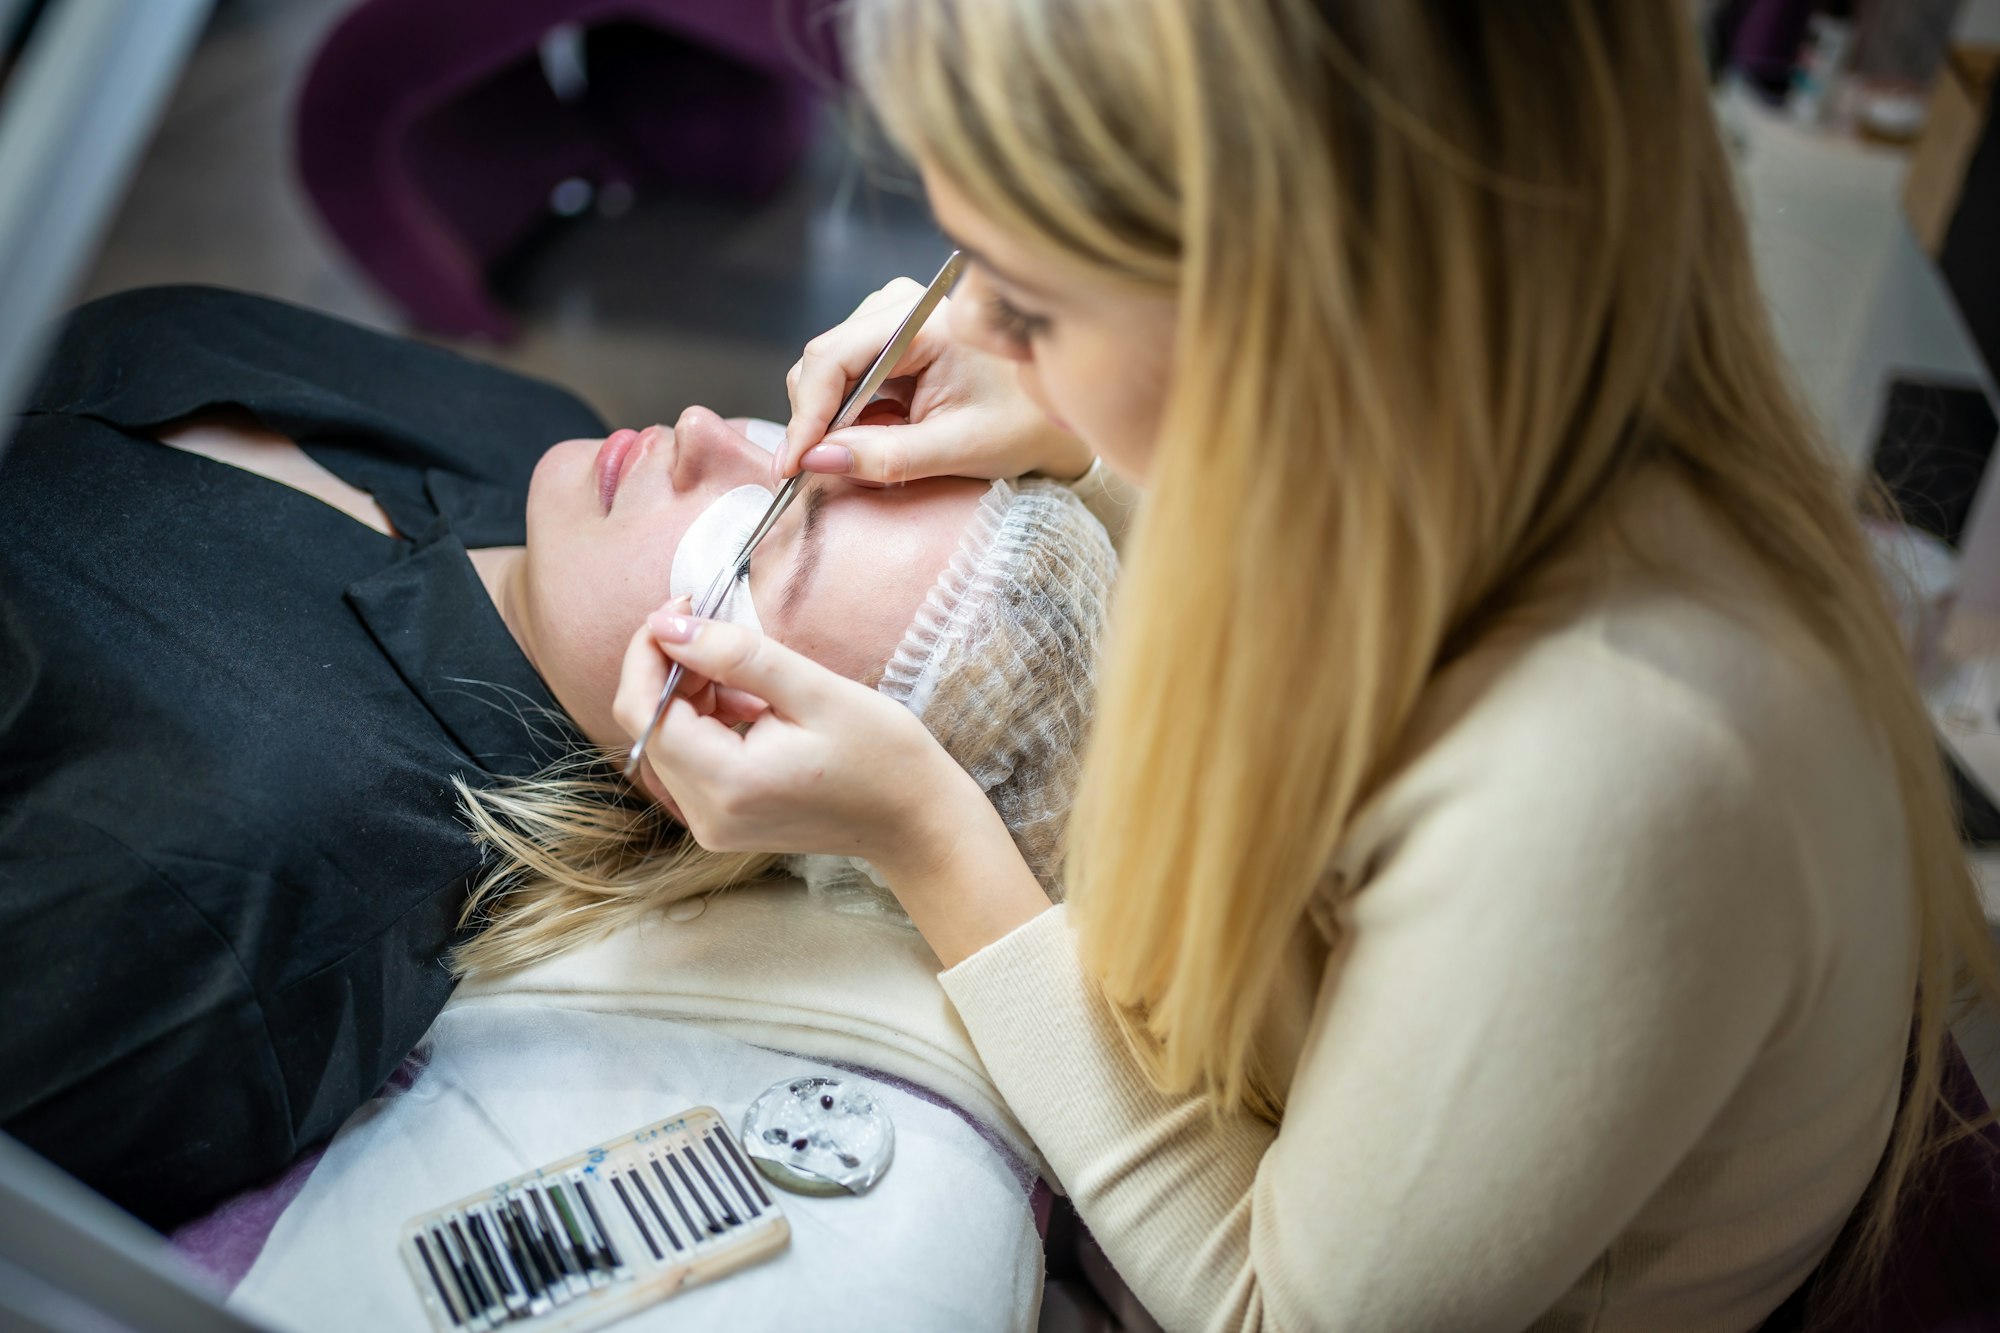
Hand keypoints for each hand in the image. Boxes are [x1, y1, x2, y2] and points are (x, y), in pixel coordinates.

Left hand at [612, 609, 1054, 962]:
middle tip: (717, 627)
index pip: (643, 710)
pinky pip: (689, 760)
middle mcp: (707, 814)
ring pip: (666, 739)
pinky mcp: (722, 821)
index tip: (683, 607)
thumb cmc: (882, 756)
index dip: (648, 651)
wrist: (914, 821)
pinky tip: (749, 704)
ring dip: (689, 692)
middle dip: (670, 667)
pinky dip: (705, 720)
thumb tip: (670, 627)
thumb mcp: (815, 689)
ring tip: (747, 674)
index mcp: (728, 783)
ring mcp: (712, 824)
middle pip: (648, 725)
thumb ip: (736, 655)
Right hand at [778, 277, 1093, 485]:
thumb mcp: (956, 451)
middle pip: (822, 363)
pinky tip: (877, 438)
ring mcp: (892, 316)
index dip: (805, 416)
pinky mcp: (891, 337)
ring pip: (828, 373)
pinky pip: (847, 378)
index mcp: (923, 321)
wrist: (1054, 415)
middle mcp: (900, 305)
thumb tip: (816, 461)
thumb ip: (885, 457)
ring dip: (834, 421)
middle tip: (822, 473)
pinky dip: (850, 415)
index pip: (832, 359)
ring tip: (870, 455)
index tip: (792, 466)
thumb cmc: (1021, 426)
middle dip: (817, 422)